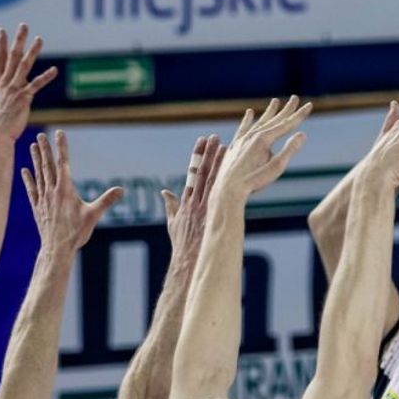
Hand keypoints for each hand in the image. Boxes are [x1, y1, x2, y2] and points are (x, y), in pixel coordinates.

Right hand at [0, 24, 57, 139]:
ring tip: (40, 39)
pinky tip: (54, 70)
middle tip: (24, 25)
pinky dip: (46, 77)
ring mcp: (15, 89)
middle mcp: (6, 83)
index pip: (0, 59)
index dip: (1, 44)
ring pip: (24, 66)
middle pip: (12, 56)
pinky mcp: (24, 98)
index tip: (1, 30)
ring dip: (32, 51)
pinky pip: (36, 85)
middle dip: (18, 40)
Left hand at [19, 131, 121, 253]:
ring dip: (36, 160)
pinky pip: (31, 189)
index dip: (62, 147)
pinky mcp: (37, 207)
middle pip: (48, 166)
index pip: (63, 163)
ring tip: (33, 146)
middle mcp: (52, 191)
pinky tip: (25, 170)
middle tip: (41, 136)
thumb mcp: (94, 215)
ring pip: (39, 175)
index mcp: (65, 190)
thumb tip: (121, 190)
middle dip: (45, 149)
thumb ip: (106, 200)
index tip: (59, 133)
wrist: (56, 249)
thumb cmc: (76, 233)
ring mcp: (43, 199)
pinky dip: (28, 179)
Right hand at [162, 134, 221, 262]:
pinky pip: (220, 195)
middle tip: (214, 138)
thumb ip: (170, 207)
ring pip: (211, 181)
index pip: (192, 174)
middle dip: (208, 154)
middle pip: (202, 173)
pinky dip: (225, 181)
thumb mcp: (173, 224)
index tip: (202, 142)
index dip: (197, 157)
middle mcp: (195, 201)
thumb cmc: (182, 246)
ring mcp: (204, 207)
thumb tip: (165, 193)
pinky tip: (233, 169)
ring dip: (218, 163)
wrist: (187, 261)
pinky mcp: (211, 214)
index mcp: (186, 203)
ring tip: (224, 146)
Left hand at [211, 96, 312, 199]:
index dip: (299, 115)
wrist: (228, 190)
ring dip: (269, 112)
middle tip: (295, 97)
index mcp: (264, 139)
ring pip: (259, 121)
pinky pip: (243, 128)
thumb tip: (302, 134)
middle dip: (286, 109)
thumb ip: (289, 150)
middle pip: (274, 119)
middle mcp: (253, 135)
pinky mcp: (235, 146)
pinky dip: (247, 120)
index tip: (309, 105)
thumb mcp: (276, 168)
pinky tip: (249, 113)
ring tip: (275, 101)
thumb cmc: (254, 181)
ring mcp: (242, 139)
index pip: (286, 124)